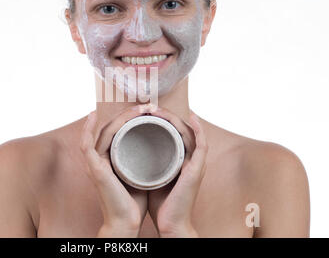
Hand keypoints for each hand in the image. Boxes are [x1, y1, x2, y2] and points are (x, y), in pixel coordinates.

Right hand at [80, 105, 153, 236]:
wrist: (127, 221)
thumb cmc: (133, 201)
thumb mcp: (139, 173)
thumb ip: (140, 159)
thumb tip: (157, 145)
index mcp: (110, 158)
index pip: (118, 131)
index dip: (131, 118)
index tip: (149, 111)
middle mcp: (100, 157)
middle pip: (111, 127)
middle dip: (129, 114)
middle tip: (148, 106)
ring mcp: (95, 162)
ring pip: (103, 131)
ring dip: (120, 117)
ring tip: (138, 109)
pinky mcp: (93, 167)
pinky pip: (86, 144)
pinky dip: (87, 129)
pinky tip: (94, 115)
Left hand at [146, 106, 207, 237]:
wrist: (171, 224)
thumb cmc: (162, 204)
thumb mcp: (152, 176)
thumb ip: (147, 163)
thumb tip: (130, 150)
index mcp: (179, 160)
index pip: (171, 133)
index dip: (161, 120)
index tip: (144, 112)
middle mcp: (189, 159)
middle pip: (180, 129)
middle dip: (165, 116)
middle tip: (149, 107)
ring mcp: (195, 163)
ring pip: (189, 132)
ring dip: (176, 118)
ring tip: (159, 109)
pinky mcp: (197, 170)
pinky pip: (202, 145)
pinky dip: (199, 130)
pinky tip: (191, 117)